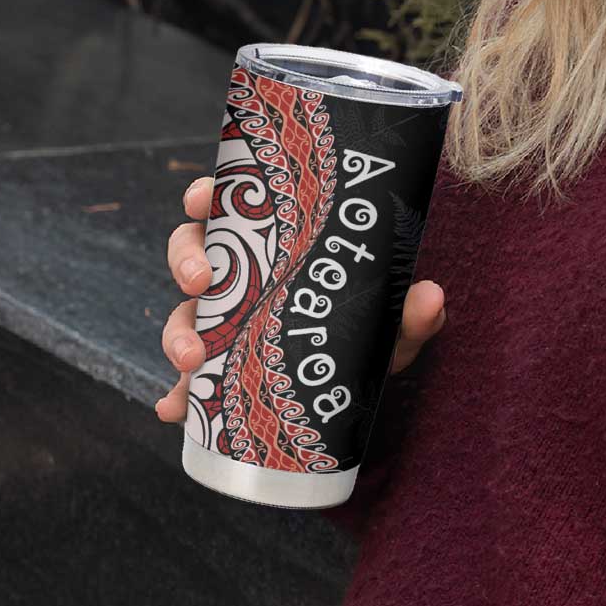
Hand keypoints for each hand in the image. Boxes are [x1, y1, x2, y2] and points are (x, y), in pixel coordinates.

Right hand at [154, 176, 446, 421]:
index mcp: (274, 242)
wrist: (368, 374)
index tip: (201, 199)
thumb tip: (431, 296)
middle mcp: (244, 275)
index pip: (232, 206)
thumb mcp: (393, 318)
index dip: (205, 196)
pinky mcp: (222, 370)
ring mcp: (228, 322)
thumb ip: (412, 311)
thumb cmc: (374, 325)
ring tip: (190, 360)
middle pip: (194, 253)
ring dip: (177, 333)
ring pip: (186, 314)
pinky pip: (190, 382)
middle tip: (200, 282)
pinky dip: (177, 396)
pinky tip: (173, 409)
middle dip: (186, 263)